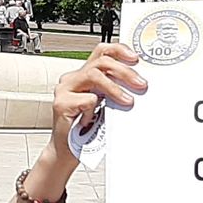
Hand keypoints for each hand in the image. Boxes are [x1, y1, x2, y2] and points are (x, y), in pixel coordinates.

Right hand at [48, 43, 145, 161]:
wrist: (68, 152)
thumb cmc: (88, 130)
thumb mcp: (106, 106)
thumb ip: (115, 91)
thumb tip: (140, 84)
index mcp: (84, 75)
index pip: (101, 51)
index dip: (119, 50)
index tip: (136, 59)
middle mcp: (73, 78)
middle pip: (101, 61)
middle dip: (124, 71)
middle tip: (141, 84)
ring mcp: (64, 90)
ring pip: (94, 76)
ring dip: (115, 88)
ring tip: (127, 101)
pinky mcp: (61, 103)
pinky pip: (87, 99)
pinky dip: (95, 110)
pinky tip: (92, 121)